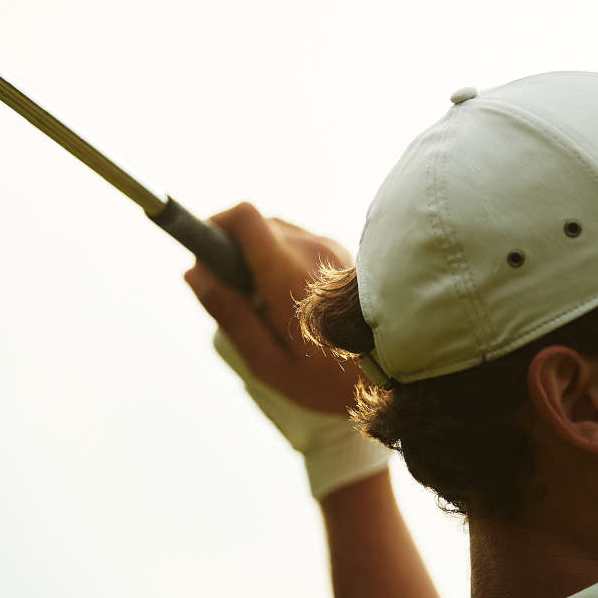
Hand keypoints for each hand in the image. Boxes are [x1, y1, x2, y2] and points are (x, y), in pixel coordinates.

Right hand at [183, 202, 365, 414]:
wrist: (403, 378)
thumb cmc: (332, 381)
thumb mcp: (269, 362)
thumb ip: (230, 314)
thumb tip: (194, 274)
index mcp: (288, 272)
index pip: (243, 216)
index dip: (214, 225)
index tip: (202, 254)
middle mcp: (313, 249)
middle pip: (257, 223)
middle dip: (233, 248)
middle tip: (233, 294)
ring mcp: (333, 249)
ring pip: (280, 232)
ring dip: (261, 256)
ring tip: (267, 305)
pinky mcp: (345, 255)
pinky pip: (302, 244)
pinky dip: (285, 261)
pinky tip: (293, 303)